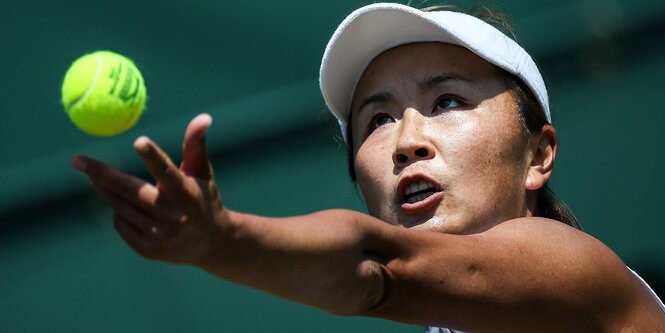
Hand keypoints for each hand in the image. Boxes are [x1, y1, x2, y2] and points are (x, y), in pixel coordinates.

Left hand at [72, 114, 226, 264]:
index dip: (153, 157)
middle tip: (78, 160)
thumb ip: (195, 145)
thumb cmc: (204, 198)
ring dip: (106, 190)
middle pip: (130, 190)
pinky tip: (128, 208)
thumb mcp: (202, 172)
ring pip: (120, 206)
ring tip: (98, 178)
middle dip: (101, 174)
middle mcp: (173, 216)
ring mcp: (159, 235)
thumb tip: (204, 116)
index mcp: (186, 193)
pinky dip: (119, 211)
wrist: (211, 244)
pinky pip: (120, 223)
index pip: (167, 171)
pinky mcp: (148, 249)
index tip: (139, 141)